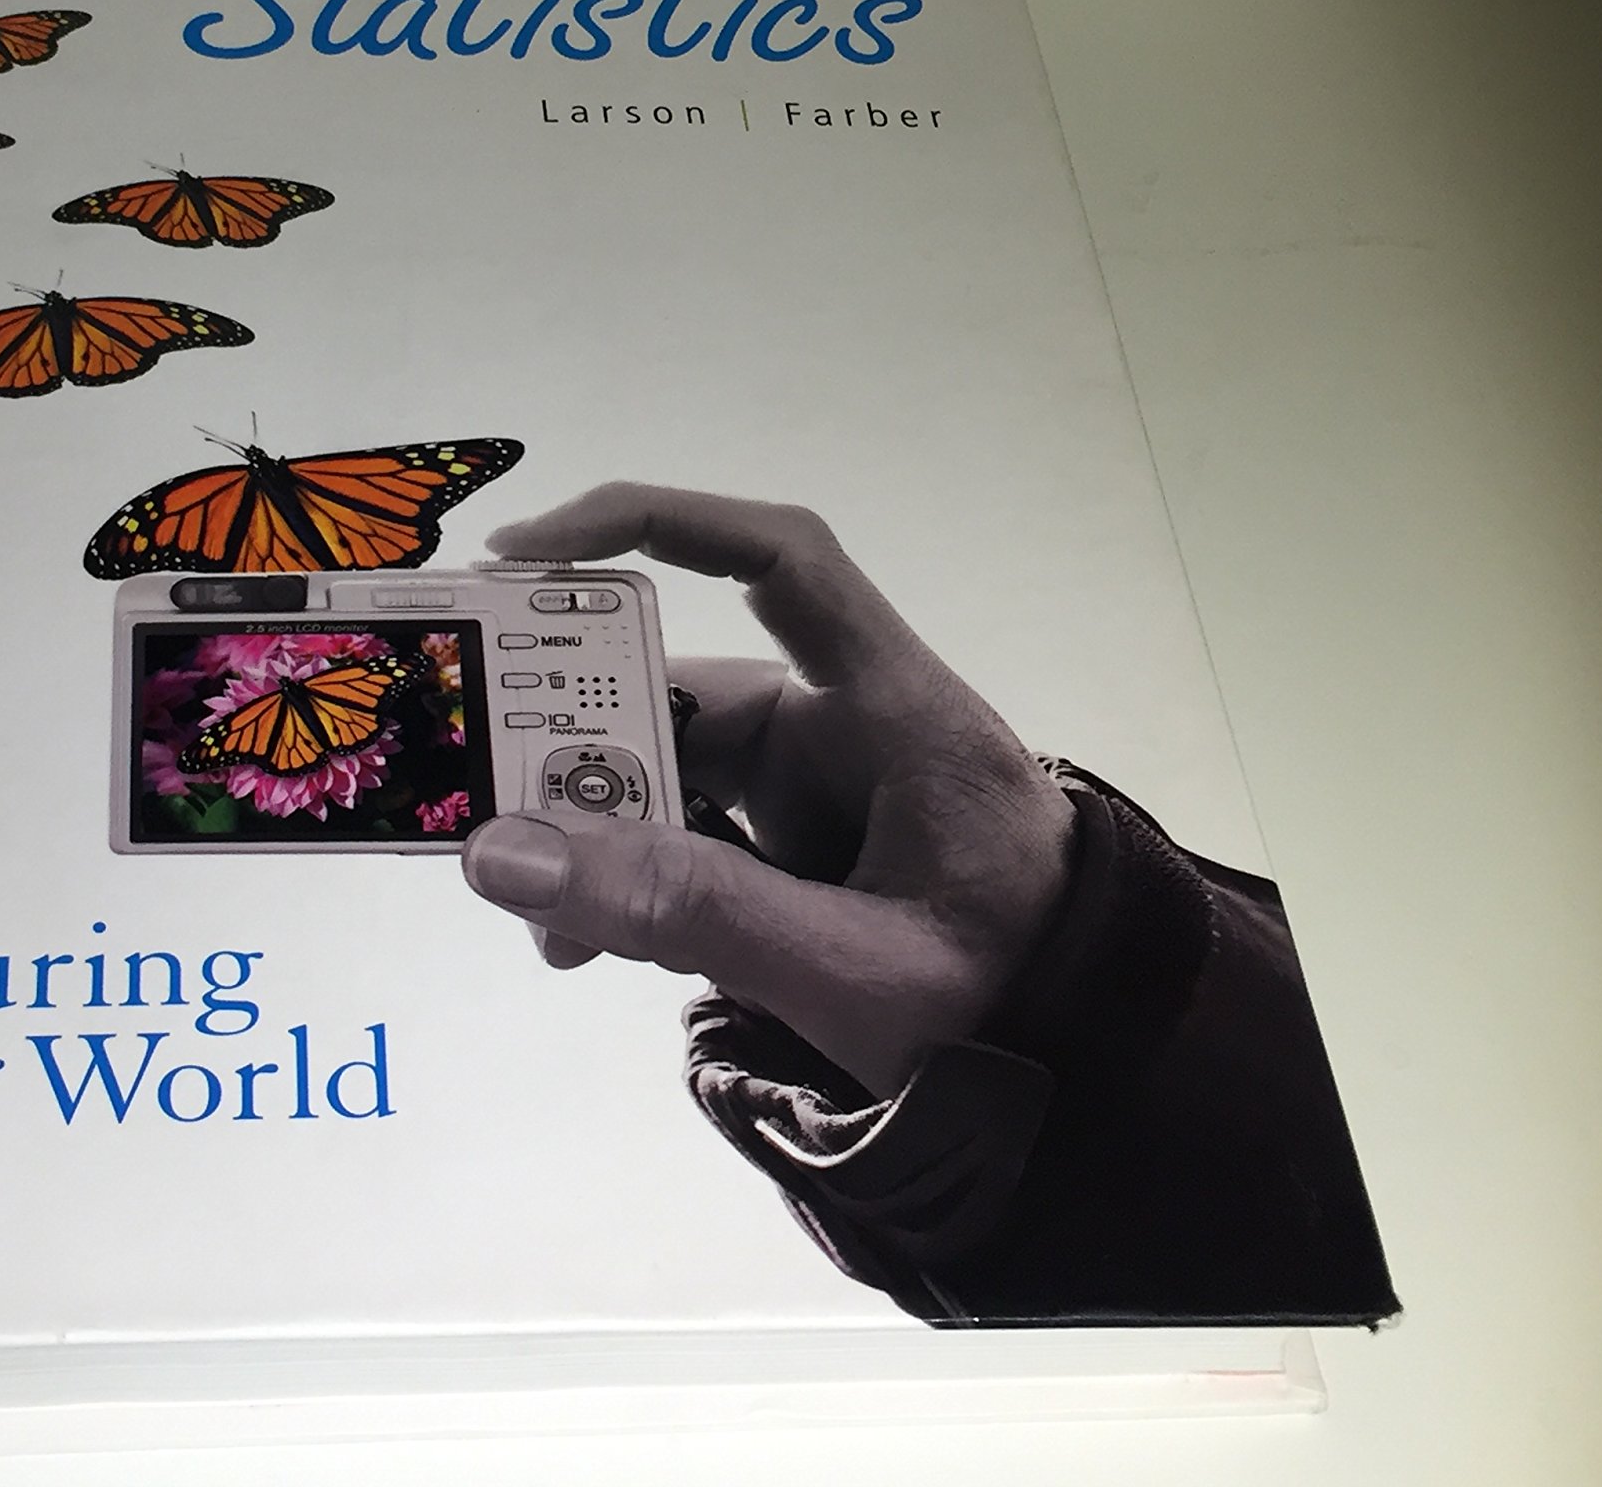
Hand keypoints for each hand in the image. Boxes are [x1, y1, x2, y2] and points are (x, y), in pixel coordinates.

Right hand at [461, 484, 1074, 1096]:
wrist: (1107, 1077)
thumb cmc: (1020, 1002)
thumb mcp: (849, 969)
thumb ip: (685, 909)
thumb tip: (504, 854)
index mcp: (894, 709)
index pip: (778, 562)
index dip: (653, 523)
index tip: (529, 554)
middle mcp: (848, 729)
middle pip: (683, 693)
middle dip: (580, 755)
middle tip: (493, 821)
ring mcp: (821, 794)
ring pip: (669, 777)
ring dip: (596, 840)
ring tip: (550, 931)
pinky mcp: (801, 855)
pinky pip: (688, 840)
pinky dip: (630, 881)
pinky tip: (588, 942)